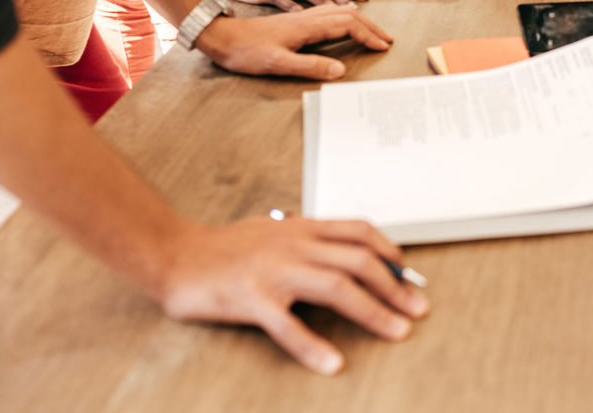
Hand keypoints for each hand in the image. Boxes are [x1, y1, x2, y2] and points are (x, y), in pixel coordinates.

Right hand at [157, 217, 428, 373]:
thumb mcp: (273, 231)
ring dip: (373, 311)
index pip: (360, 232)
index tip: (410, 275)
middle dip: (395, 286)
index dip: (391, 252)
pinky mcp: (251, 299)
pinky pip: (288, 325)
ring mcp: (274, 271)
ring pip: (336, 287)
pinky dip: (314, 345)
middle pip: (359, 261)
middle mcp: (294, 244)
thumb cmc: (223, 247)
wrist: (175, 255)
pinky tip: (334, 363)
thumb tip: (344, 249)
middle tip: (418, 309)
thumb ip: (307, 239)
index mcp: (302, 228)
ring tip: (397, 331)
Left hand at [196, 4, 392, 78]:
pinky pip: (327, 12)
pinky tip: (342, 21)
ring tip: (372, 30)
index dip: (367, 36)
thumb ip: (309, 66)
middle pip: (347, 14)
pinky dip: (343, 16)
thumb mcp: (276, 64)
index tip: (382, 46)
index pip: (347, 26)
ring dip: (359, 20)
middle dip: (370, 26)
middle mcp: (306, 18)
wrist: (221, 37)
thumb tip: (339, 71)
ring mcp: (300, 18)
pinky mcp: (294, 21)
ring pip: (338, 11)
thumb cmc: (245, 51)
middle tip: (386, 39)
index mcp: (306, 26)